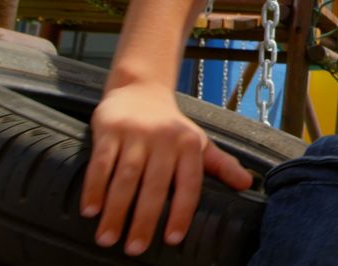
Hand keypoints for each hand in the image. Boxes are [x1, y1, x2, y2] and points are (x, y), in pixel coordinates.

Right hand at [80, 82, 252, 255]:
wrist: (141, 90)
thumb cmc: (171, 126)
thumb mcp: (199, 142)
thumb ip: (221, 165)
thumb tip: (247, 185)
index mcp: (189, 145)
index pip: (188, 184)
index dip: (181, 212)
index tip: (172, 239)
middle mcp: (164, 139)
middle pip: (154, 186)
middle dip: (144, 220)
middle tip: (134, 248)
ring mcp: (136, 134)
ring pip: (125, 177)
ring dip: (116, 211)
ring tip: (107, 239)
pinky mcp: (110, 130)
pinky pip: (101, 163)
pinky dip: (94, 187)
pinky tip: (90, 210)